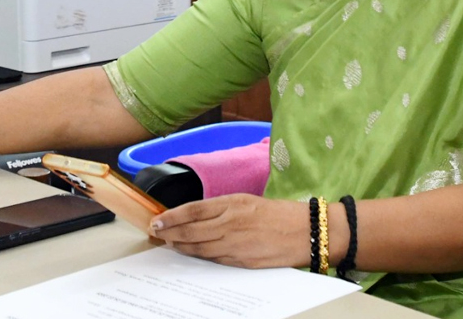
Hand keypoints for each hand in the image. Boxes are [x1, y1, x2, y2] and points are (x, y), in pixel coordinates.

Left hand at [149, 194, 309, 268]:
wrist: (305, 231)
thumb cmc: (278, 214)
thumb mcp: (247, 201)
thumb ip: (222, 209)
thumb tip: (197, 216)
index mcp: (233, 204)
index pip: (193, 210)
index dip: (172, 216)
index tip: (157, 219)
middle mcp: (231, 223)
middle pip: (191, 230)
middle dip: (170, 233)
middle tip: (156, 232)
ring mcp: (236, 244)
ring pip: (199, 248)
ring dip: (181, 247)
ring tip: (169, 243)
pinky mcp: (242, 261)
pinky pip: (215, 260)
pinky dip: (200, 257)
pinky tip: (192, 254)